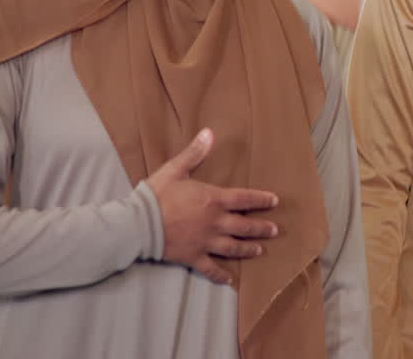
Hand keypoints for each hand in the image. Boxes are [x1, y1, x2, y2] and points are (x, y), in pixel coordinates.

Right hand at [145, 128, 279, 284]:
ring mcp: (205, 242)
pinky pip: (210, 268)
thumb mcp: (175, 169)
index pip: (245, 199)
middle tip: (274, 230)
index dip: (261, 200)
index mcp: (213, 200)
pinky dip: (220, 275)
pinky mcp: (193, 257)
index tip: (274, 201)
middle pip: (244, 226)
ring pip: (233, 248)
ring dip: (248, 249)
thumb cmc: (156, 195)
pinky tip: (230, 280)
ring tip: (260, 251)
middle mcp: (215, 223)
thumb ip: (194, 153)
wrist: (137, 224)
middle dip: (261, 228)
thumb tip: (209, 132)